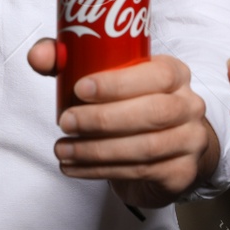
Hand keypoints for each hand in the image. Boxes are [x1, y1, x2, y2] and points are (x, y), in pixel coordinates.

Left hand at [28, 39, 217, 207]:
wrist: (168, 147)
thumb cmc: (130, 103)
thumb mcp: (103, 77)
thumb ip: (69, 60)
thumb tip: (39, 56)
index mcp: (174, 74)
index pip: (156, 74)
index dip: (118, 82)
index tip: (79, 88)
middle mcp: (189, 105)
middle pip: (154, 113)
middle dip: (103, 119)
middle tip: (65, 122)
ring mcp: (191, 141)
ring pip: (145, 147)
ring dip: (96, 150)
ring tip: (63, 149)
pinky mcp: (181, 173)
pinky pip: (140, 172)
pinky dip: (100, 171)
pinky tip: (74, 167)